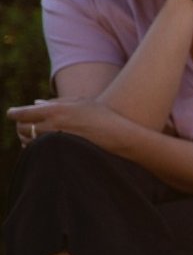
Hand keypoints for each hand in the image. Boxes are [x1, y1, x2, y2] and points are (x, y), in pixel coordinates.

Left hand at [8, 97, 132, 153]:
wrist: (118, 137)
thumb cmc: (102, 117)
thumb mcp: (82, 102)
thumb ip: (57, 101)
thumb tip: (35, 103)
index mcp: (55, 110)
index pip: (22, 112)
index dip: (14, 113)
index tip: (12, 114)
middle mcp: (51, 125)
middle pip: (21, 127)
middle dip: (20, 126)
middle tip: (24, 125)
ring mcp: (55, 141)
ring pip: (27, 140)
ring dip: (27, 138)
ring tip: (35, 135)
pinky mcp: (59, 153)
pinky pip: (37, 151)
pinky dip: (35, 148)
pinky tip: (43, 145)